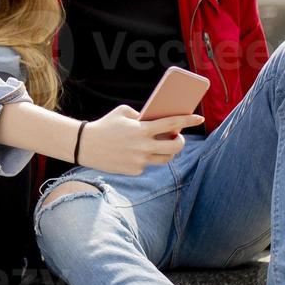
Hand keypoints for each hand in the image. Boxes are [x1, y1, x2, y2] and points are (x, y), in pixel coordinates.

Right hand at [76, 105, 203, 174]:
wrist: (85, 145)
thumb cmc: (105, 125)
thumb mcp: (123, 112)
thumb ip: (142, 116)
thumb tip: (158, 122)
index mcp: (142, 129)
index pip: (171, 124)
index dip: (188, 120)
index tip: (199, 117)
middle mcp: (143, 147)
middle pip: (175, 147)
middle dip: (180, 141)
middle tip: (178, 137)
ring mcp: (139, 161)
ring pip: (165, 159)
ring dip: (167, 152)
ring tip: (162, 145)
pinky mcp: (134, 171)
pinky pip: (148, 164)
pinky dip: (146, 158)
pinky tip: (136, 153)